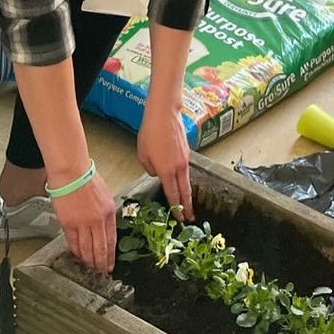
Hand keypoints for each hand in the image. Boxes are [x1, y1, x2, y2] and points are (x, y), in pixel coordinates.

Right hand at [52, 170, 117, 273]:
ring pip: (87, 248)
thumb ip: (105, 212)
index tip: (110, 264)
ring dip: (89, 260)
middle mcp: (98, 220)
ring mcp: (83, 223)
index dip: (110, 255)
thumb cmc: (87, 179)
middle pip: (100, 248)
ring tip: (90, 268)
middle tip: (102, 272)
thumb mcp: (105, 195)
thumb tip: (105, 226)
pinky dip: (76, 251)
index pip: (112, 239)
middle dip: (101, 262)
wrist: (72, 173)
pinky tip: (78, 256)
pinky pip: (73, 242)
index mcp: (109, 212)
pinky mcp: (68, 223)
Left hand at [137, 104, 192, 221]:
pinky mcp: (187, 152)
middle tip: (190, 218)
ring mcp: (185, 159)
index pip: (173, 194)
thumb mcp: (143, 155)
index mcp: (167, 171)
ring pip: (187, 180)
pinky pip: (185, 169)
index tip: (180, 218)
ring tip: (188, 203)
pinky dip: (184, 178)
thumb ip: (150, 169)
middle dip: (188, 206)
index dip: (177, 208)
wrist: (164, 114)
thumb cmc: (150, 133)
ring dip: (187, 193)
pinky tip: (181, 180)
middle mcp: (179, 167)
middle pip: (186, 191)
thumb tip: (158, 172)